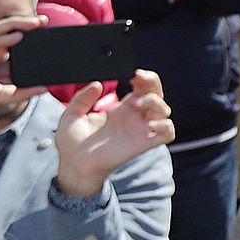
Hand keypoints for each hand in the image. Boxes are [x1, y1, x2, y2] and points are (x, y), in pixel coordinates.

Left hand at [53, 72, 174, 197]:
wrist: (74, 165)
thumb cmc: (72, 144)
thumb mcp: (71, 114)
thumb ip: (82, 98)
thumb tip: (97, 84)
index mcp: (119, 109)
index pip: (141, 88)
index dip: (143, 78)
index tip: (133, 73)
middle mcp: (133, 118)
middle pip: (156, 94)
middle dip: (153, 83)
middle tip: (139, 80)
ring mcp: (140, 130)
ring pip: (164, 110)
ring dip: (156, 102)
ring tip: (138, 103)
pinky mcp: (144, 143)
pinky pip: (168, 133)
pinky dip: (166, 125)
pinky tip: (150, 123)